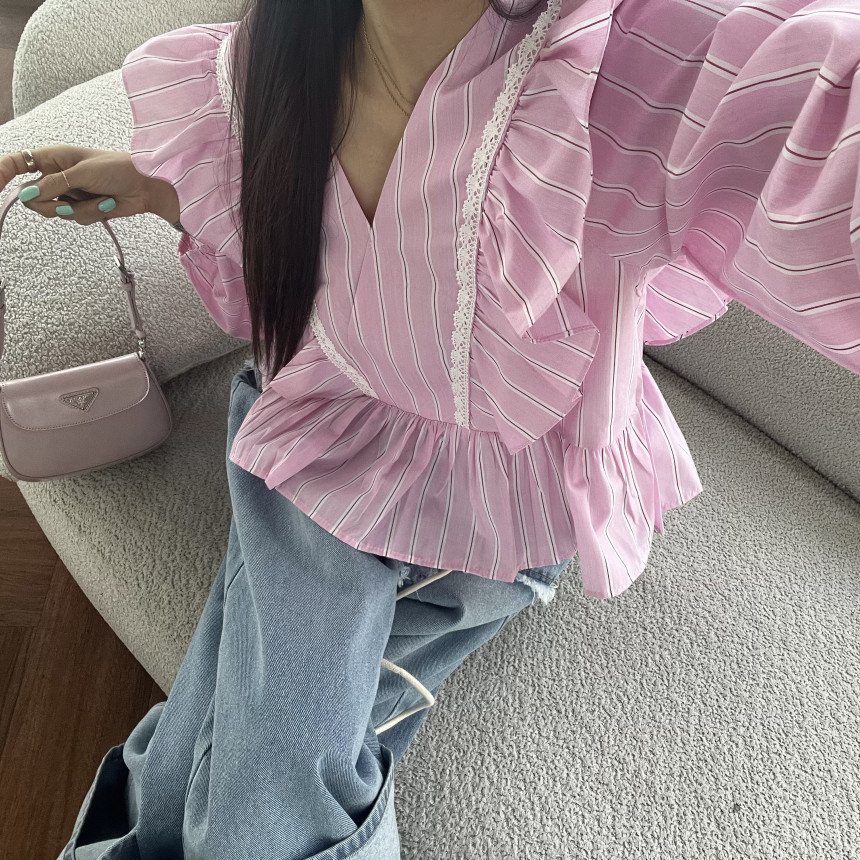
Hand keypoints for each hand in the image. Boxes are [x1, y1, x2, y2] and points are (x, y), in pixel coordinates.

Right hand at [0, 145, 176, 226]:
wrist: (146, 187)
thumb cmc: (118, 169)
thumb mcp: (83, 173)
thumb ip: (54, 185)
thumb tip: (28, 196)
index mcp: (51, 158)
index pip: (15, 164)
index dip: (1, 174)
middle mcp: (56, 176)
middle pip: (33, 199)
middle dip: (52, 205)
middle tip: (68, 202)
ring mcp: (69, 193)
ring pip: (55, 213)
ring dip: (80, 210)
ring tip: (99, 198)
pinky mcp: (82, 208)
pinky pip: (76, 219)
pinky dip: (93, 214)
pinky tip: (108, 204)